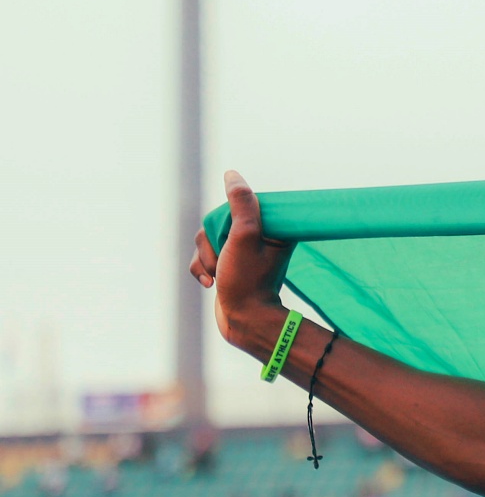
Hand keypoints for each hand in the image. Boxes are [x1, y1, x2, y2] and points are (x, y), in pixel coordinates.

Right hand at [189, 170, 292, 352]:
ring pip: (206, 239)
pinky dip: (201, 269)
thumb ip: (241, 204)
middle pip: (217, 223)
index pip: (239, 206)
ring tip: (217, 276)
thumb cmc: (247, 280)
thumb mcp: (244, 236)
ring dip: (205, 258)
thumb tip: (232, 175)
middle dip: (211, 243)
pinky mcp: (227, 265)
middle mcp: (259, 239)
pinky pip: (202, 257)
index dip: (227, 221)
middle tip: (223, 260)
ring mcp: (241, 253)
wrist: (243, 321)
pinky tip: (210, 284)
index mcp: (272, 229)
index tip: (233, 239)